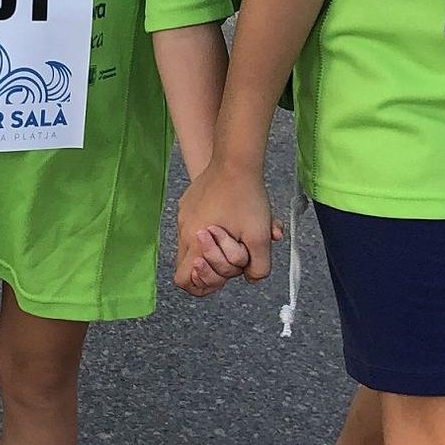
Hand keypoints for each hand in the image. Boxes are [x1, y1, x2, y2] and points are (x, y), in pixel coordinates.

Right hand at [173, 161, 283, 293]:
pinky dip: (216, 230)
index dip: (201, 285)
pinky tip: (235, 219)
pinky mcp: (189, 204)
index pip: (183, 279)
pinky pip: (199, 226)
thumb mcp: (260, 237)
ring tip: (239, 233)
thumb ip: (258, 267)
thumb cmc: (246, 196)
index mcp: (195, 241)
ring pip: (197, 244)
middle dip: (215, 265)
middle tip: (235, 253)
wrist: (235, 160)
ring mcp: (185, 215)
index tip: (221, 277)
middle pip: (190, 264)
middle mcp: (184, 230)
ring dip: (218, 246)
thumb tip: (251, 277)